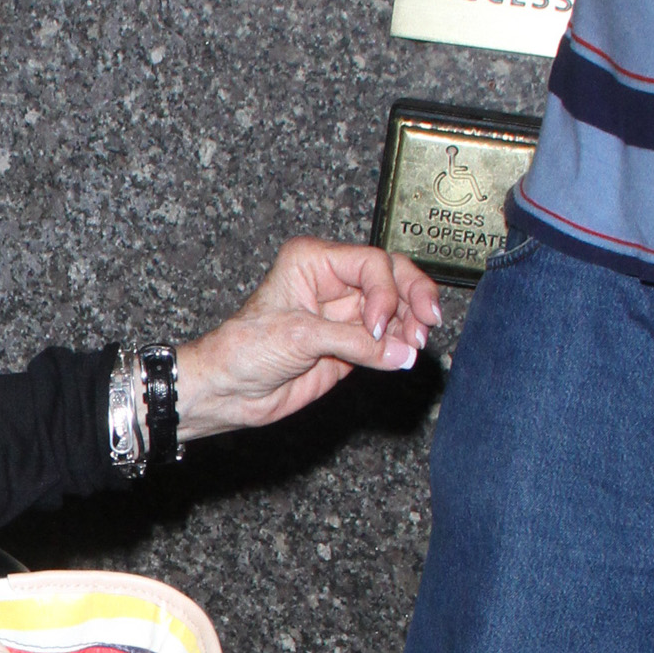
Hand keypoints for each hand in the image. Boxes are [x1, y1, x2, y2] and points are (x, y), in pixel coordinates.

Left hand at [176, 239, 441, 441]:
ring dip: (411, 325)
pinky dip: (401, 346)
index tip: (376, 324)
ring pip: (396, 308)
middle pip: (393, 277)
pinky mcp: (350, 344)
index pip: (371, 263)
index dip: (384, 291)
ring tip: (414, 345)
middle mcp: (333, 281)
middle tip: (426, 324)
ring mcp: (344, 313)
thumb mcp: (299, 337)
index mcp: (314, 261)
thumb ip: (355, 343)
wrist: (227, 391)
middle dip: (413, 298)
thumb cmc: (245, 350)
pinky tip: (406, 355)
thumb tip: (403, 353)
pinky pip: (386, 339)